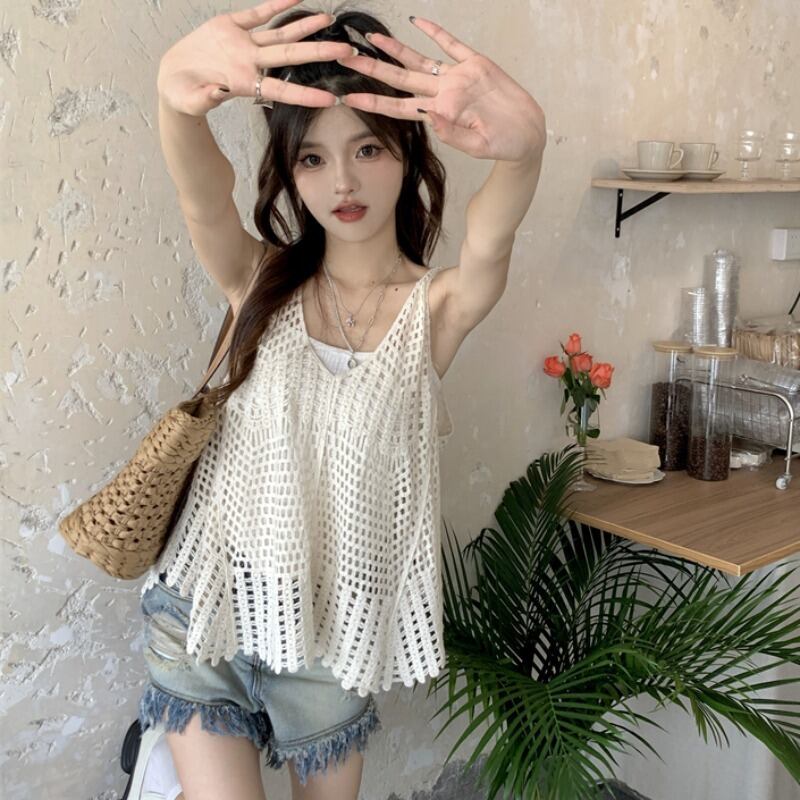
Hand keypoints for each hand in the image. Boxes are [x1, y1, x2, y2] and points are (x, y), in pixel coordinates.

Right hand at [156, 0, 354, 116]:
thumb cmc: (183, 95)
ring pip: (281, 33)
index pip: (282, 91)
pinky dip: (277, 3)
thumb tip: (217, 93)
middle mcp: (251, 62)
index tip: (331, 100)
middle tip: (348, 51)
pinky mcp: (232, 25)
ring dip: (305, 27)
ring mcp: (244, 44)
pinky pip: (259, 12)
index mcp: (245, 84)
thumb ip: (205, 98)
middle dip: (320, 53)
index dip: (306, 95)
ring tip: (329, 20)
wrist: (174, 77)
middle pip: (291, 57)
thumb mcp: (190, 100)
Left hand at [337, 17, 545, 162]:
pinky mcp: (475, 63)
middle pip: (400, 79)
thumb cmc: (503, 144)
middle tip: (344, 58)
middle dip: (371, 68)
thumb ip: (454, 133)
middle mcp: (443, 93)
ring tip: (371, 38)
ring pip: (419, 59)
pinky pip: (450, 43)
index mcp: (440, 114)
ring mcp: (458, 77)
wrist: (527, 134)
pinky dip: (433, 31)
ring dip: (394, 49)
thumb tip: (432, 116)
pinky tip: (416, 22)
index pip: (399, 107)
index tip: (348, 96)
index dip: (373, 101)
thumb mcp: (479, 145)